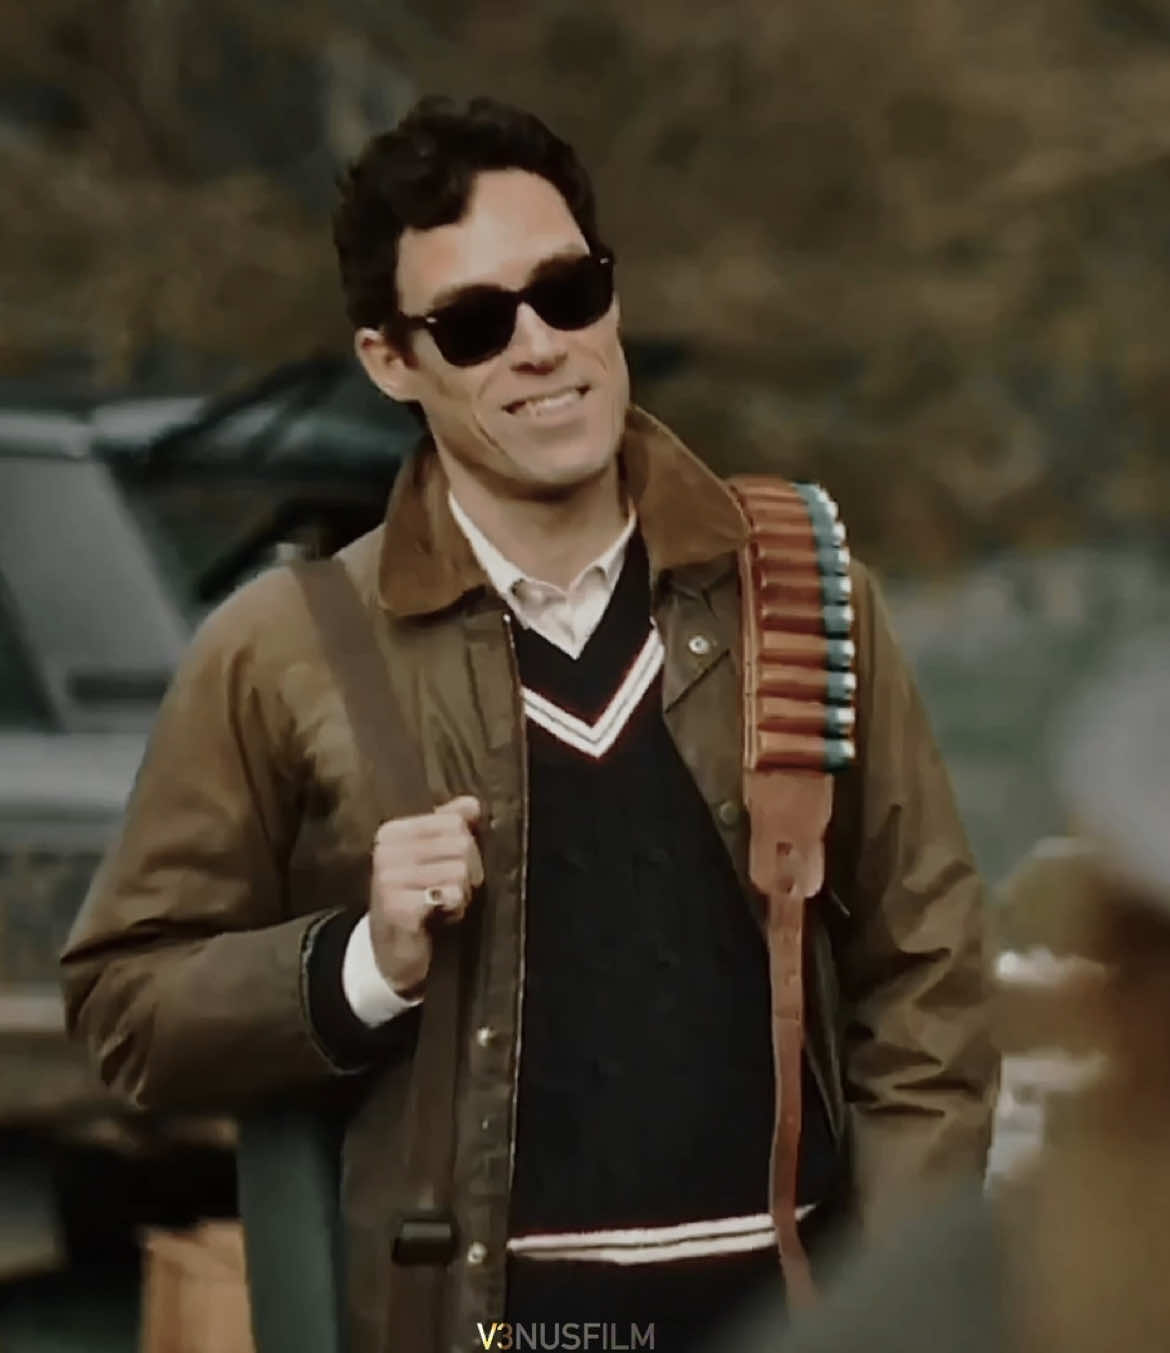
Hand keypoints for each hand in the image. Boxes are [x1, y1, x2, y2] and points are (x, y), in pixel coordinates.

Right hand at [367, 795, 483, 997]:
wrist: (391, 954)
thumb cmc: (418, 902)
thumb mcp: (433, 859)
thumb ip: (451, 827)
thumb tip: (473, 803)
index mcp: (393, 832)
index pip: (455, 821)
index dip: (468, 849)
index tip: (449, 869)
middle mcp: (386, 850)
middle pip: (462, 844)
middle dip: (468, 873)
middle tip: (448, 892)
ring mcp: (389, 878)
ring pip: (460, 870)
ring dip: (461, 894)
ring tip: (442, 906)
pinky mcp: (398, 906)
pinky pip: (451, 894)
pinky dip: (454, 909)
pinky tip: (438, 918)